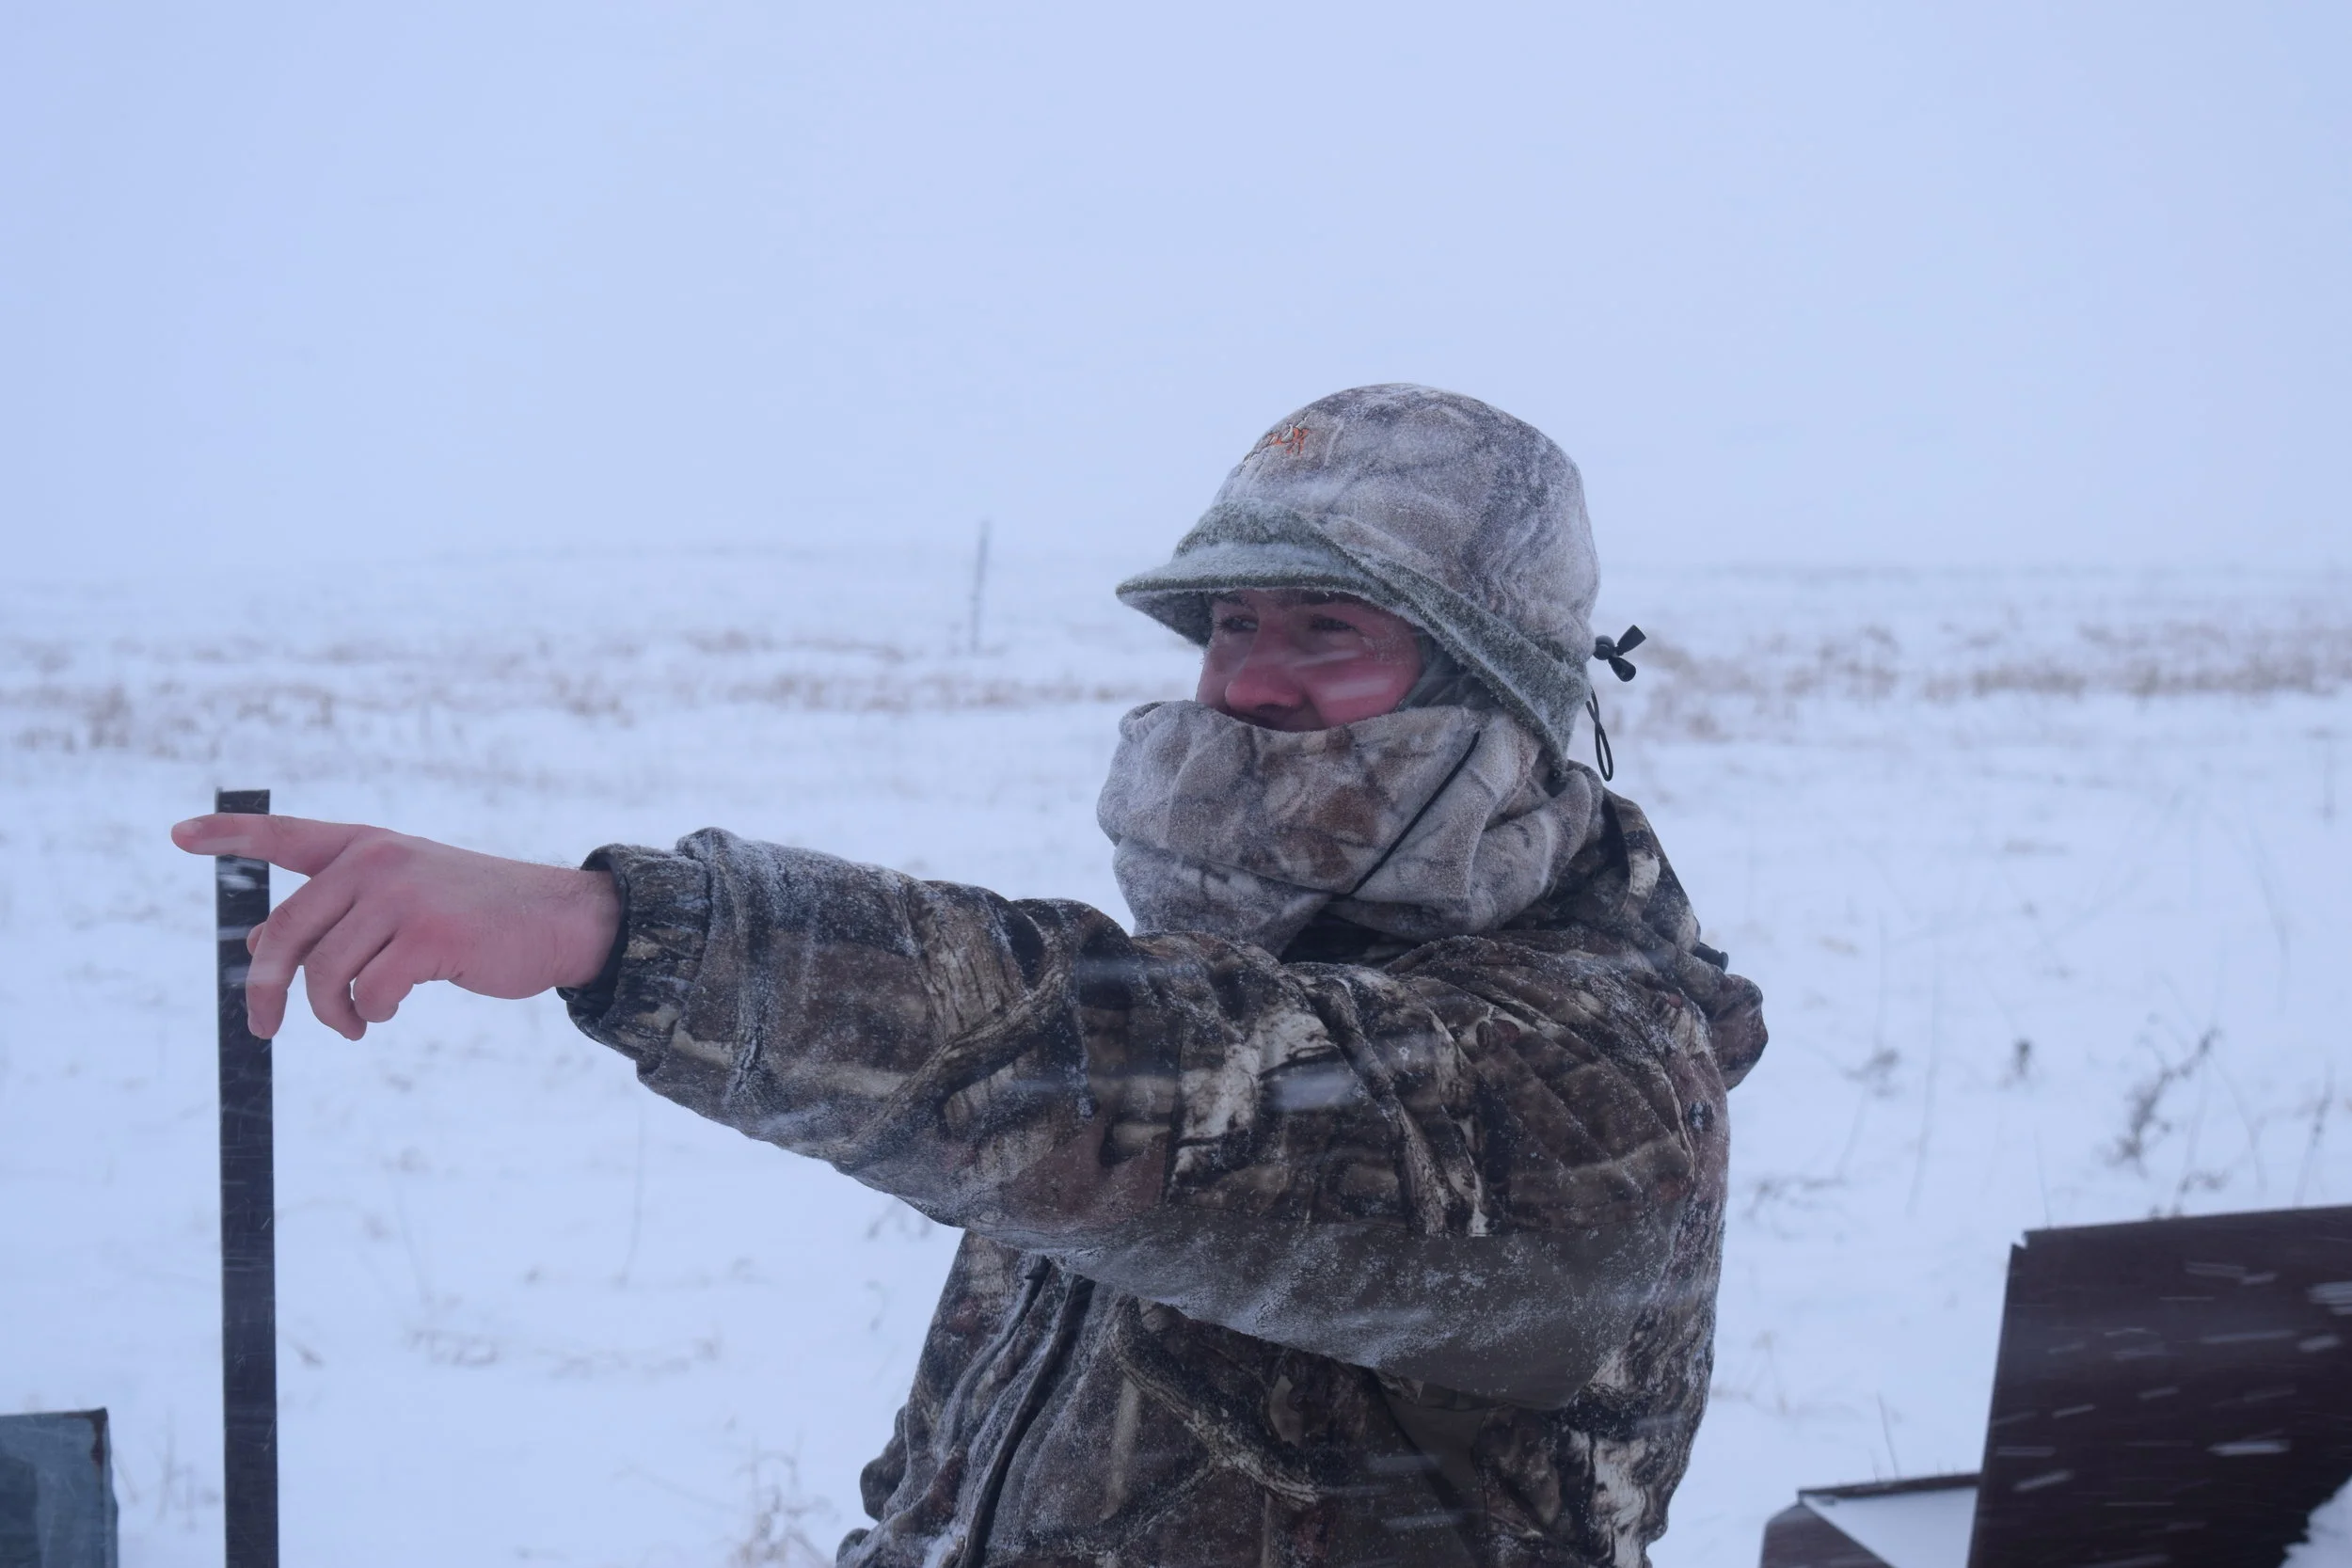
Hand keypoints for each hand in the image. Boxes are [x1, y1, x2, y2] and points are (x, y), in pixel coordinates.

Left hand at [170, 814, 621, 1039]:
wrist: (560, 919)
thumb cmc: (478, 914)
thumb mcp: (403, 900)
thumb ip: (338, 915)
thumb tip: (256, 951)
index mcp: (366, 846)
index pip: (284, 835)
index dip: (228, 834)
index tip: (178, 836)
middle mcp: (376, 862)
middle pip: (284, 933)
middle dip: (265, 992)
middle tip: (265, 1028)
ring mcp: (403, 896)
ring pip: (324, 972)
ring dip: (332, 1013)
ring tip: (358, 1023)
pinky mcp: (430, 936)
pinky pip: (371, 991)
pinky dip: (373, 1012)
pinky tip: (388, 1012)